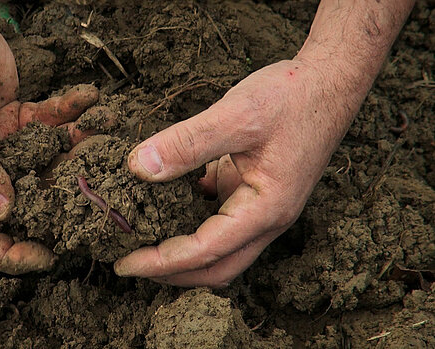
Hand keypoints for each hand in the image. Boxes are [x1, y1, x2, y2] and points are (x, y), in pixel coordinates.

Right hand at [0, 0, 97, 273]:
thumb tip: (3, 212)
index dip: (8, 254)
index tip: (46, 256)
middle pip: (19, 209)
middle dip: (55, 211)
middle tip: (93, 209)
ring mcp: (4, 145)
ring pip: (46, 167)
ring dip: (77, 158)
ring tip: (106, 147)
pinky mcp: (23, 120)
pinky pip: (55, 127)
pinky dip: (74, 116)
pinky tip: (91, 100)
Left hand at [115, 58, 359, 286]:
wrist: (329, 81)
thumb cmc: (292, 97)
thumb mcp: (237, 114)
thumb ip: (187, 143)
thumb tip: (137, 168)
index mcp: (265, 209)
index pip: (206, 252)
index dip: (162, 262)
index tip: (125, 262)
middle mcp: (264, 217)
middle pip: (215, 267)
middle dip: (171, 272)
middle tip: (128, 263)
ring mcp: (257, 205)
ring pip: (216, 248)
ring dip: (181, 252)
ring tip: (141, 240)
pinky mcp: (249, 189)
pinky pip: (217, 218)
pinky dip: (189, 220)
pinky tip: (162, 204)